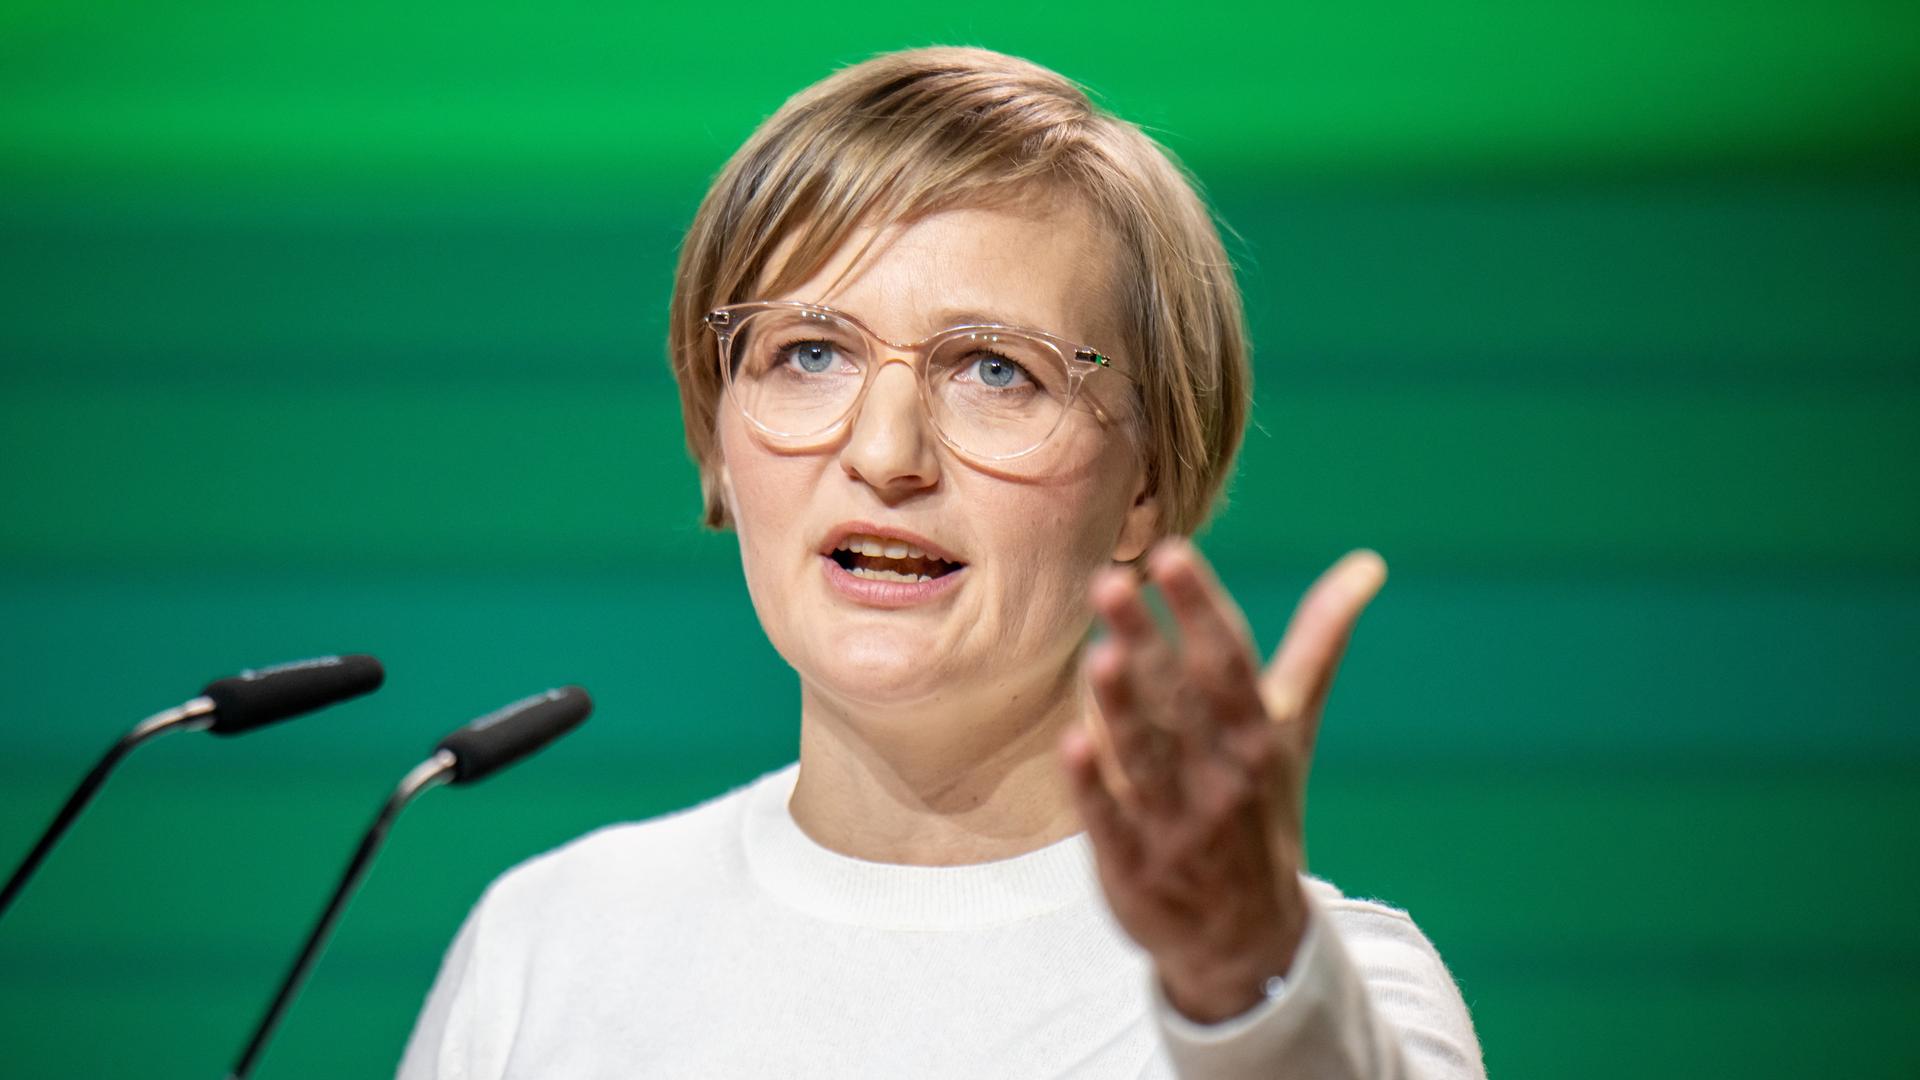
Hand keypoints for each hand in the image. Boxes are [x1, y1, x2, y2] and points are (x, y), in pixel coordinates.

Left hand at [1058, 539, 1387, 1023]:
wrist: (1251, 940)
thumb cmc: (1262, 807)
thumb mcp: (1290, 729)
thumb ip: (1317, 644)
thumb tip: (1368, 564)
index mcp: (1258, 736)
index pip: (1228, 662)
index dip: (1201, 608)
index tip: (1172, 553)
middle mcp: (1221, 776)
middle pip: (1180, 700)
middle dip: (1148, 642)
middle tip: (1111, 581)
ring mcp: (1177, 824)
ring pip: (1146, 757)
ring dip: (1122, 708)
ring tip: (1098, 655)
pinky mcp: (1134, 864)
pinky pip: (1112, 821)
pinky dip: (1094, 786)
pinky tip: (1069, 742)